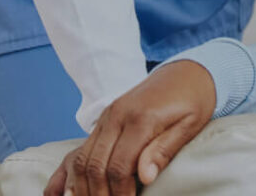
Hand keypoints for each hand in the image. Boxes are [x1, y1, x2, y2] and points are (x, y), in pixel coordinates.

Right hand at [43, 60, 215, 195]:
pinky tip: (62, 193)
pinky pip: (80, 148)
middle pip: (95, 165)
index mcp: (141, 118)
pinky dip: (70, 173)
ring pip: (82, 158)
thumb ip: (165, 149)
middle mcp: (117, 115)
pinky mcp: (104, 119)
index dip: (120, 194)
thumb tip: (145, 178)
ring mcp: (108, 116)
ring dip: (82, 188)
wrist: (187, 71)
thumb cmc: (193, 100)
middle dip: (98, 194)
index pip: (120, 166)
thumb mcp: (190, 124)